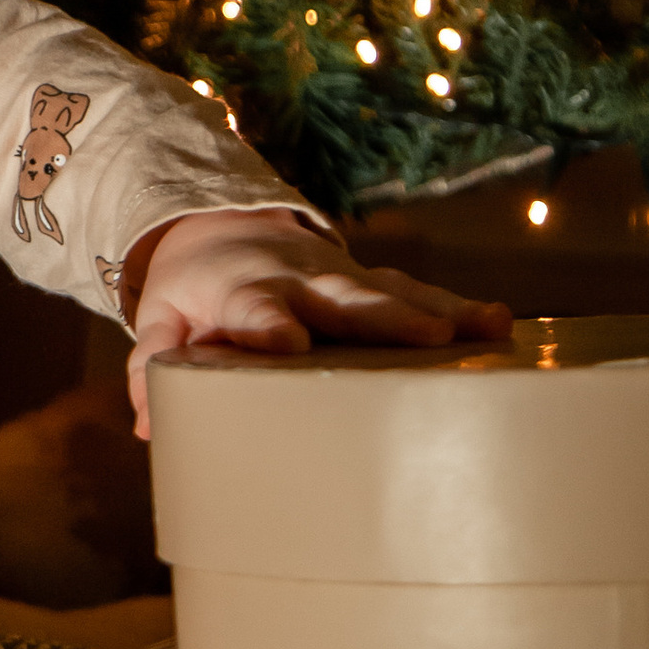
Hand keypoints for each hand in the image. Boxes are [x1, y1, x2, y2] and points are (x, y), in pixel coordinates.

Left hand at [121, 208, 509, 438]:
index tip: (289, 345)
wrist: (220, 224)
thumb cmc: (194, 293)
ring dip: (441, 308)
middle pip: (344, 298)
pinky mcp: (372, 282)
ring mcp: (342, 278)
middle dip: (385, 316)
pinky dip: (459, 306)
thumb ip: (154, 365)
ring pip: (394, 290)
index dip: (270, 326)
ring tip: (488, 327)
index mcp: (242, 293)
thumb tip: (147, 423)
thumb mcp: (163, 320)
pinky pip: (418, 292)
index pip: (255, 312)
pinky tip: (500, 323)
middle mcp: (300, 280)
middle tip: (432, 335)